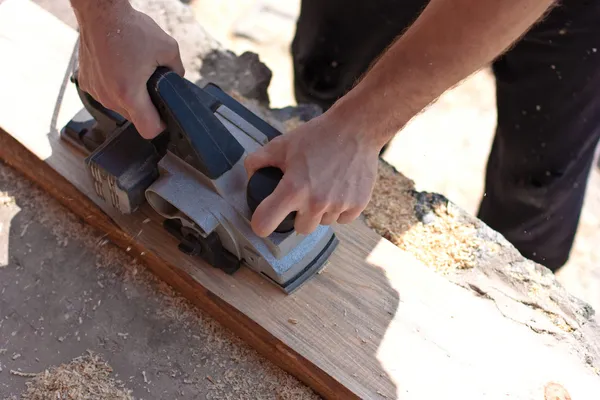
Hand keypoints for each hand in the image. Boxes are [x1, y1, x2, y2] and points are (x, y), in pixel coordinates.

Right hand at [74, 1, 183, 138]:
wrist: (100, 14)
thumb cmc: (130, 28)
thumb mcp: (168, 49)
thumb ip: (178, 72)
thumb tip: (177, 84)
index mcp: (129, 93)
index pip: (148, 130)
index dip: (160, 126)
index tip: (163, 116)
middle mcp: (109, 97)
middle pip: (135, 118)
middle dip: (146, 106)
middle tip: (149, 85)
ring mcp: (96, 92)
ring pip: (121, 108)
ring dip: (130, 97)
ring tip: (134, 74)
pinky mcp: (87, 84)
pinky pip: (107, 95)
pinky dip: (115, 88)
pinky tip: (120, 70)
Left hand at [244, 113, 380, 236]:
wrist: (356, 128)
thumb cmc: (319, 135)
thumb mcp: (282, 144)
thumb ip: (259, 160)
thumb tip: (249, 175)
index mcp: (293, 189)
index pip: (265, 224)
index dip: (261, 223)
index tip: (265, 219)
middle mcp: (316, 202)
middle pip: (299, 229)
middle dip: (299, 215)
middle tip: (304, 194)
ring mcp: (338, 205)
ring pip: (323, 223)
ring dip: (321, 211)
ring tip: (324, 186)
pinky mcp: (358, 205)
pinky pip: (342, 219)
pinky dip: (340, 208)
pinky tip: (339, 188)